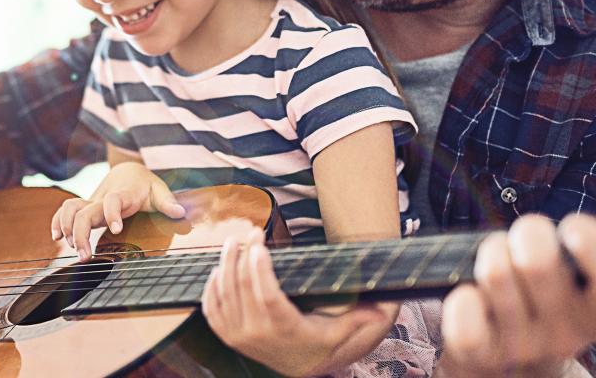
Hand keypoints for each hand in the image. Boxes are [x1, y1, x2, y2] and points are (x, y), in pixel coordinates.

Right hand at [50, 162, 185, 260]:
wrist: (128, 171)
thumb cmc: (145, 185)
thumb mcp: (159, 191)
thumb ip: (168, 202)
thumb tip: (181, 212)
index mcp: (123, 194)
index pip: (113, 201)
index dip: (112, 213)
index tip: (115, 229)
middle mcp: (103, 198)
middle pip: (84, 211)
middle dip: (80, 233)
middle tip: (85, 256)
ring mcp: (92, 202)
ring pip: (70, 209)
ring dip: (66, 228)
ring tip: (74, 249)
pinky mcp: (85, 207)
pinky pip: (65, 211)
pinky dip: (57, 222)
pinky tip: (56, 237)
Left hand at [202, 228, 399, 376]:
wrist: (296, 366)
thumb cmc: (319, 341)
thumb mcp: (340, 331)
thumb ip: (359, 318)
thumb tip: (384, 307)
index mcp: (284, 328)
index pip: (266, 295)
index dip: (259, 268)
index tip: (259, 243)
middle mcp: (257, 334)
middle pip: (241, 287)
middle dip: (242, 255)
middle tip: (251, 232)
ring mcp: (238, 335)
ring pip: (224, 293)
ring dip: (225, 263)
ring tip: (234, 242)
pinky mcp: (226, 334)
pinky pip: (211, 306)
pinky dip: (212, 285)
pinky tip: (219, 266)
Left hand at [438, 213, 595, 377]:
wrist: (509, 363)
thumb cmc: (549, 298)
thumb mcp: (587, 278)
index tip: (574, 226)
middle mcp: (568, 336)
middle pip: (539, 264)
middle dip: (527, 231)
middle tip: (526, 237)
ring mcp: (523, 347)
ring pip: (496, 274)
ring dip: (490, 252)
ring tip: (497, 259)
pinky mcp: (480, 354)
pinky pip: (464, 317)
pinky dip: (461, 296)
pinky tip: (469, 292)